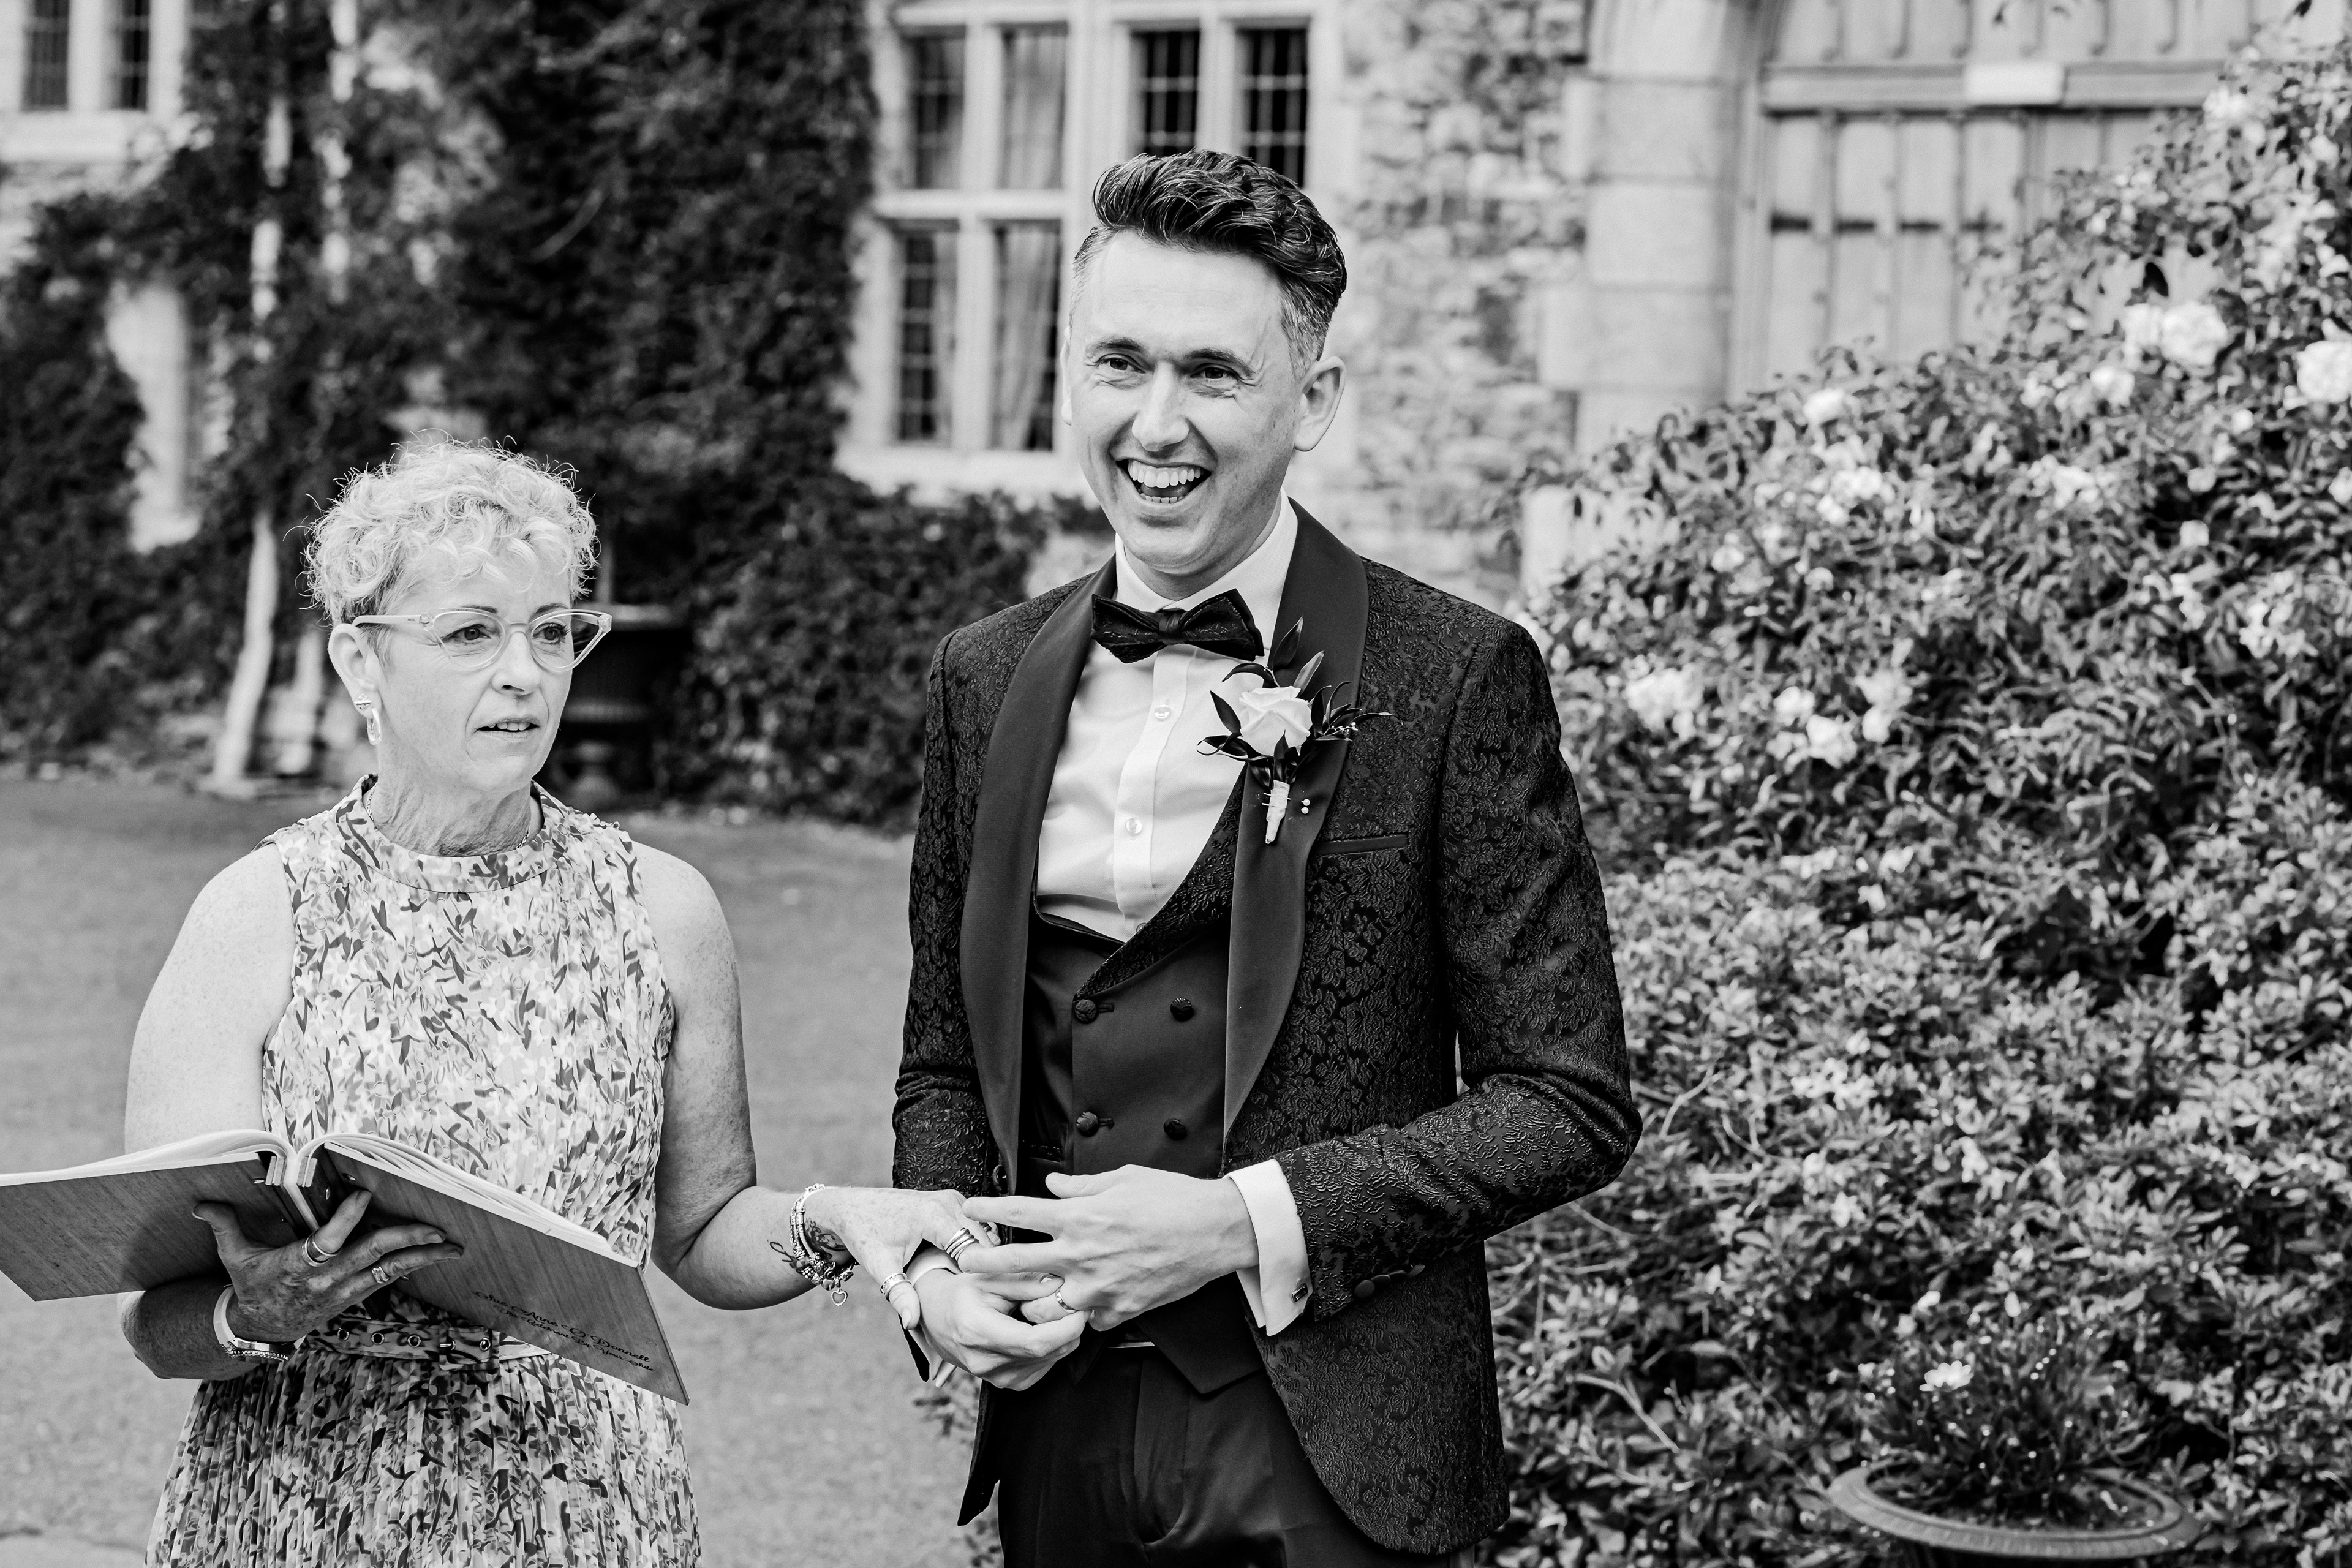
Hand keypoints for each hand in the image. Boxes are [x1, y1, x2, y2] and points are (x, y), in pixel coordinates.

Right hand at [194, 1190, 463, 1344]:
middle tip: (437, 1227)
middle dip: (407, 1240)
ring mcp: (345, 1289)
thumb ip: (223, 1225)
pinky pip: (389, 1278)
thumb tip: (199, 1203)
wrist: (261, 1329)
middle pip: (372, 1255)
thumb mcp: (234, 1257)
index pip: (326, 1240)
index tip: (364, 1195)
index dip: (345, 1219)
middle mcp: (327, 1278)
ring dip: (423, 1257)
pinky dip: (413, 1265)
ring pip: (390, 1270)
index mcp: (298, 1264)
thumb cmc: (251, 1285)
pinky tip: (435, 1254)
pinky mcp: (355, 1295)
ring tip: (453, 1246)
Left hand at [798, 1186, 983, 1330]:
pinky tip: (971, 1270)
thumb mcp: (880, 1266)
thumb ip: (900, 1293)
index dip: (982, 1275)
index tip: (986, 1299)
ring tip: (983, 1286)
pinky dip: (976, 1247)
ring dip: (985, 1257)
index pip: (975, 1249)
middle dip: (988, 1268)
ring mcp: (953, 1199)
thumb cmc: (864, 1234)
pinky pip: (975, 1226)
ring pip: (984, 1232)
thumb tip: (912, 1321)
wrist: (851, 1208)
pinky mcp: (952, 1202)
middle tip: (991, 1298)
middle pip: (985, 1240)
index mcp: (934, 1216)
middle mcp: (948, 1202)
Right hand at [911, 1266, 1085, 1389]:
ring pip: (1050, 1360)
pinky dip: (1052, 1348)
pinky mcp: (1007, 1384)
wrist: (937, 1318)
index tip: (1081, 1308)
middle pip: (1048, 1352)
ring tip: (1053, 1313)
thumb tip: (1060, 1283)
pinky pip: (1044, 1367)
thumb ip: (1025, 1280)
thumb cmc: (963, 1292)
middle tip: (1075, 1304)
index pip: (1035, 1342)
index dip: (1066, 1327)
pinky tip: (1041, 1329)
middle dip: (1070, 1329)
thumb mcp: (988, 1276)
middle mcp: (985, 1363)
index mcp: (977, 1332)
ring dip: (1062, 1337)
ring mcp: (997, 1378)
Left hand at [958, 1166, 1256, 1330]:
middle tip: (966, 1267)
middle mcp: (1082, 1255)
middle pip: (1016, 1265)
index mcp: (1080, 1217)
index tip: (971, 1208)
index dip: (990, 1210)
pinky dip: (1083, 1316)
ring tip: (1023, 1300)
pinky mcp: (1120, 1311)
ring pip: (1045, 1309)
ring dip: (1031, 1304)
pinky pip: (1088, 1321)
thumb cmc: (1173, 1199)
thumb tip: (1053, 1186)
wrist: (1216, 1231)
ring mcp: (1099, 1288)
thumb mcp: (1123, 1179)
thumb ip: (1081, 1187)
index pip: (1021, 1213)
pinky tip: (1084, 1307)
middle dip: (984, 1265)